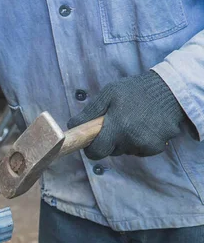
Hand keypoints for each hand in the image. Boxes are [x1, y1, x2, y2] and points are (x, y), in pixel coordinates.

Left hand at [67, 71, 191, 159]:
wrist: (170, 89)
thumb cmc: (135, 90)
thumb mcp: (109, 94)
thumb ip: (89, 112)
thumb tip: (72, 126)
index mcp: (117, 127)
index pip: (96, 152)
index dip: (92, 148)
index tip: (93, 140)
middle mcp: (131, 140)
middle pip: (110, 152)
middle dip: (109, 142)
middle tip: (116, 123)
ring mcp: (145, 145)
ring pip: (125, 151)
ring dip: (125, 141)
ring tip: (132, 121)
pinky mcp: (157, 148)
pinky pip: (139, 151)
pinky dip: (139, 142)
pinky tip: (144, 127)